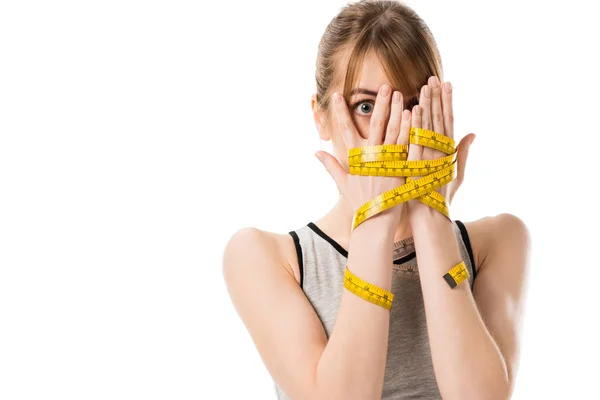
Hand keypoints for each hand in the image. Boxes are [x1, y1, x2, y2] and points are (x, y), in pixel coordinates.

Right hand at [316, 84, 411, 227]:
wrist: (376, 220)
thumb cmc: (360, 202)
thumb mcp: (343, 183)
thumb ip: (331, 166)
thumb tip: (315, 153)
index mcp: (355, 158)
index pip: (345, 130)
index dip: (339, 112)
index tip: (336, 95)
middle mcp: (371, 157)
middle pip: (375, 125)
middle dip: (379, 104)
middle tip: (384, 86)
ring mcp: (387, 161)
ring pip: (393, 130)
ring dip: (396, 111)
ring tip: (400, 93)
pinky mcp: (401, 167)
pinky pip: (406, 143)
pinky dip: (409, 128)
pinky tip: (413, 113)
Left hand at [407, 76, 475, 217]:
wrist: (430, 217)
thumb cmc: (440, 196)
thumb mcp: (455, 173)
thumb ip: (463, 152)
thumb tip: (473, 133)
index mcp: (448, 151)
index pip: (448, 121)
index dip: (448, 102)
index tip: (446, 84)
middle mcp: (441, 151)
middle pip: (439, 119)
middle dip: (437, 98)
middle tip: (434, 77)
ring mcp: (430, 157)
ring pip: (429, 126)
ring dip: (428, 105)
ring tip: (425, 86)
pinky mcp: (419, 165)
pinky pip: (417, 141)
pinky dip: (417, 125)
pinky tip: (414, 109)